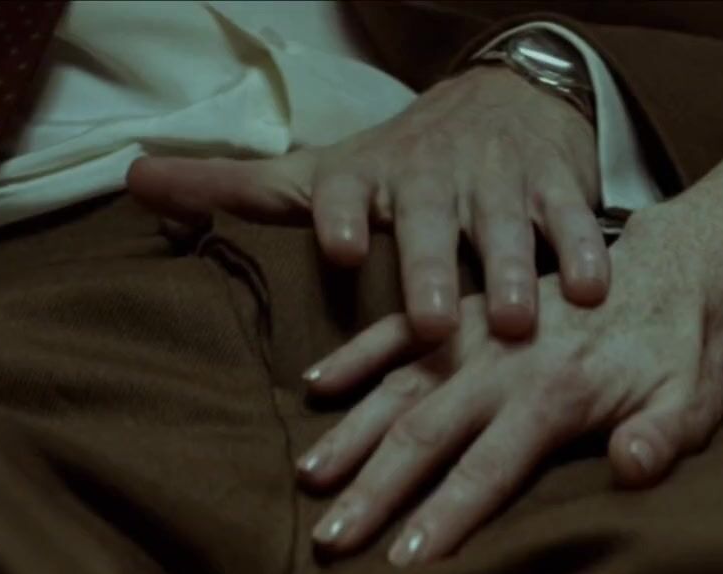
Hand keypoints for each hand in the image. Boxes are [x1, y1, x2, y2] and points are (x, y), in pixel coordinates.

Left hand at [126, 65, 606, 341]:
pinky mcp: (552, 183)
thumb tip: (130, 180)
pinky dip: (582, 249)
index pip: (343, 191)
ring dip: (511, 269)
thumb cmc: (399, 161)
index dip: (338, 214)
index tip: (337, 246)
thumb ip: (234, 189)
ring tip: (517, 321)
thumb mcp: (320, 170)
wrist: (498, 101)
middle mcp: (430, 176)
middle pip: (427, 222)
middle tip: (435, 324)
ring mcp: (495, 179)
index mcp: (367, 178)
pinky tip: (592, 289)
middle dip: (430, 268)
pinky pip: (571, 217)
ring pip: (504, 224)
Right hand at [297, 207, 722, 565]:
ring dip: (352, 433)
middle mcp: (503, 364)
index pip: (488, 469)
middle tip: (330, 540)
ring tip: (309, 477)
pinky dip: (356, 354)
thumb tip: (629, 467)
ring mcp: (479, 333)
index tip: (400, 562)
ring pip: (399, 386)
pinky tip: (315, 385)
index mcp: (554, 395)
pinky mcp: (469, 309)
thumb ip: (662, 438)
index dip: (444, 517)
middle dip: (375, 491)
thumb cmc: (680, 352)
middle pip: (425, 434)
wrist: (675, 268)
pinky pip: (401, 329)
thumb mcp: (691, 401)